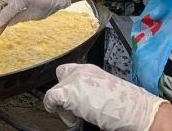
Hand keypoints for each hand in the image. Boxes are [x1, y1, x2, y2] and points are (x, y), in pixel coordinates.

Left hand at [44, 63, 167, 129]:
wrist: (136, 110)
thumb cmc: (126, 104)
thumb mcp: (105, 90)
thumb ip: (90, 88)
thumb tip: (83, 99)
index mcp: (90, 69)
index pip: (69, 71)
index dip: (67, 84)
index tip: (71, 98)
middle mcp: (80, 71)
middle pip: (60, 79)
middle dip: (64, 93)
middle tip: (74, 109)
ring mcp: (73, 81)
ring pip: (55, 90)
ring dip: (63, 105)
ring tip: (77, 117)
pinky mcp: (69, 93)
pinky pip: (51, 98)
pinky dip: (53, 107)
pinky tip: (68, 117)